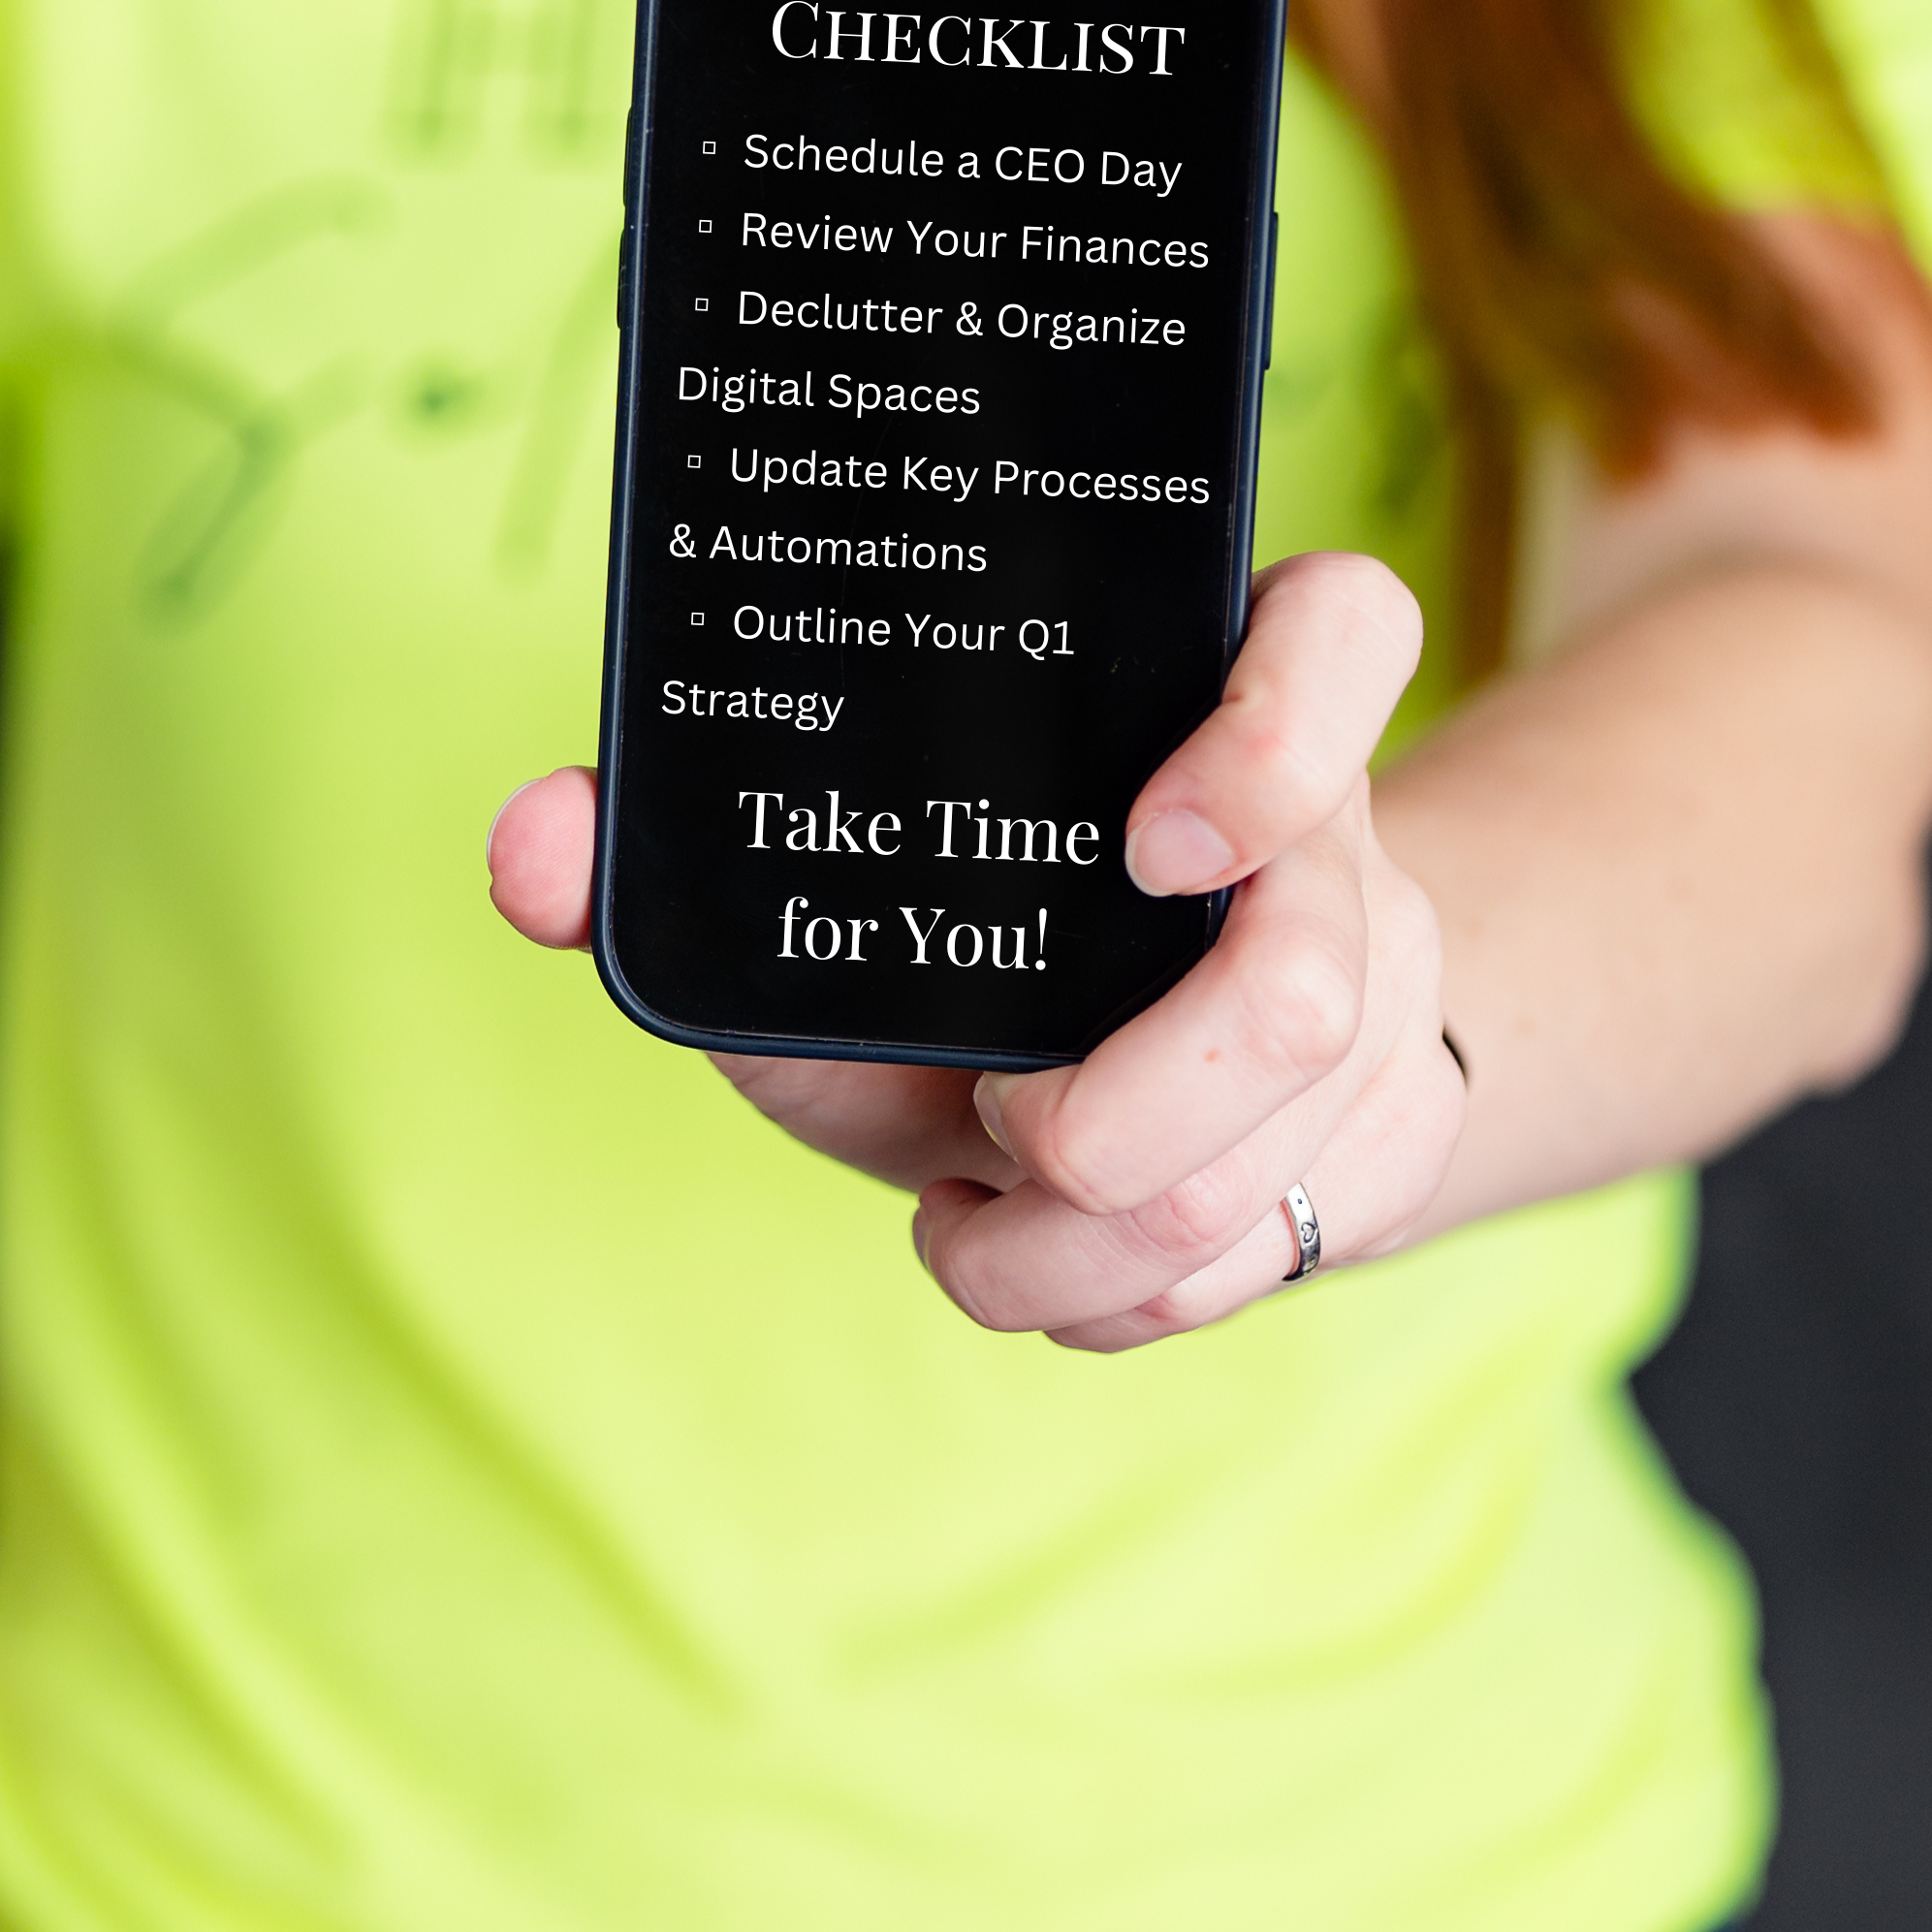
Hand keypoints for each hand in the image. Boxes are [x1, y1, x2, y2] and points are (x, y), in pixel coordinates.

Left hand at [488, 548, 1461, 1345]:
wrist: (1103, 1066)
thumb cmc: (950, 957)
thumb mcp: (820, 898)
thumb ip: (669, 858)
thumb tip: (540, 846)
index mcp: (1213, 692)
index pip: (1345, 631)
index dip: (1279, 737)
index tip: (1146, 843)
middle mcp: (1331, 835)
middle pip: (1307, 986)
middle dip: (1118, 1120)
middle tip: (996, 1118)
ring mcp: (1384, 991)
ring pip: (1276, 1165)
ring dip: (1081, 1247)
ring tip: (963, 1222)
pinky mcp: (1392, 1138)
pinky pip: (1270, 1260)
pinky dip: (1119, 1300)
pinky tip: (1030, 1253)